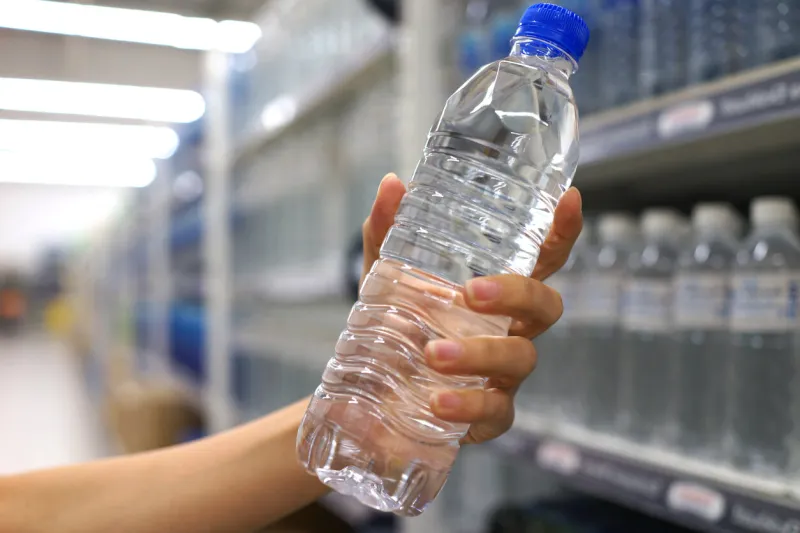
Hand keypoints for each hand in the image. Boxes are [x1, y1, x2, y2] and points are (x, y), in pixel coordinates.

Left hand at [362, 173, 583, 444]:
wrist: (369, 395)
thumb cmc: (395, 328)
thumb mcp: (384, 279)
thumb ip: (387, 234)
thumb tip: (391, 182)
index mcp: (495, 291)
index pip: (541, 258)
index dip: (561, 232)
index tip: (569, 200)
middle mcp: (510, 329)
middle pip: (544, 305)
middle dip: (517, 293)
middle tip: (471, 292)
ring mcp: (504, 374)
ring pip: (520, 358)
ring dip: (479, 353)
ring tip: (433, 353)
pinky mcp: (488, 415)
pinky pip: (494, 411)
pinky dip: (468, 404)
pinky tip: (437, 401)